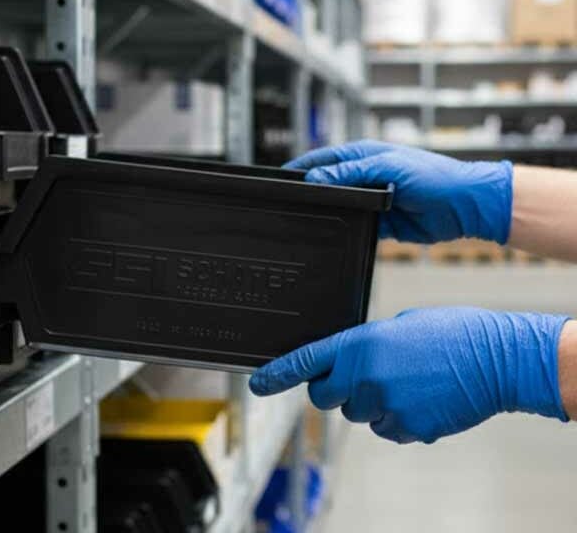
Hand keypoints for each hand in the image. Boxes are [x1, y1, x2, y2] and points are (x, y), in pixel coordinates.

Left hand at [249, 307, 570, 443]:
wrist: (498, 359)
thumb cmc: (453, 334)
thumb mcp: (398, 326)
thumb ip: (365, 345)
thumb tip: (349, 362)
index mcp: (359, 344)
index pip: (305, 361)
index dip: (277, 374)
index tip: (258, 383)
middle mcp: (364, 376)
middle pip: (325, 397)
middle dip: (335, 389)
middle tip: (365, 378)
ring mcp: (385, 405)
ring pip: (359, 414)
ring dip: (373, 403)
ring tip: (410, 382)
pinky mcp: (407, 428)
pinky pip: (387, 429)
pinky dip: (398, 419)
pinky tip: (422, 399)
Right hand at [285, 140, 512, 243]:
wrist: (466, 206)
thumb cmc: (436, 177)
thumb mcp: (388, 168)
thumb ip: (350, 172)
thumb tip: (316, 178)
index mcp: (365, 156)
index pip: (324, 159)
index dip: (302, 168)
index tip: (281, 178)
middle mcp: (365, 176)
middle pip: (327, 183)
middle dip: (310, 191)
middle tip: (287, 202)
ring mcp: (372, 199)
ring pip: (339, 206)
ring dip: (328, 211)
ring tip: (306, 219)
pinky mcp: (380, 222)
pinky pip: (355, 225)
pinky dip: (345, 228)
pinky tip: (333, 233)